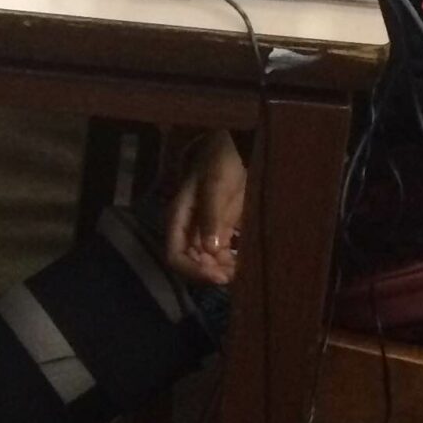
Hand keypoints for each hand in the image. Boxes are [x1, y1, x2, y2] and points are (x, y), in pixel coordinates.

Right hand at [163, 130, 246, 286]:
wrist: (233, 146)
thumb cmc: (219, 161)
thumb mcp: (216, 186)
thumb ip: (211, 217)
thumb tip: (209, 249)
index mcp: (179, 219)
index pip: (175, 255)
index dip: (193, 270)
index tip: (218, 276)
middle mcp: (188, 230)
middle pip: (191, 264)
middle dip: (211, 273)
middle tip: (236, 276)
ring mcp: (204, 231)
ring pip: (208, 262)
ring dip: (223, 271)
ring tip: (244, 272)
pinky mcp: (221, 230)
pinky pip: (222, 254)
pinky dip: (233, 262)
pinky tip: (247, 262)